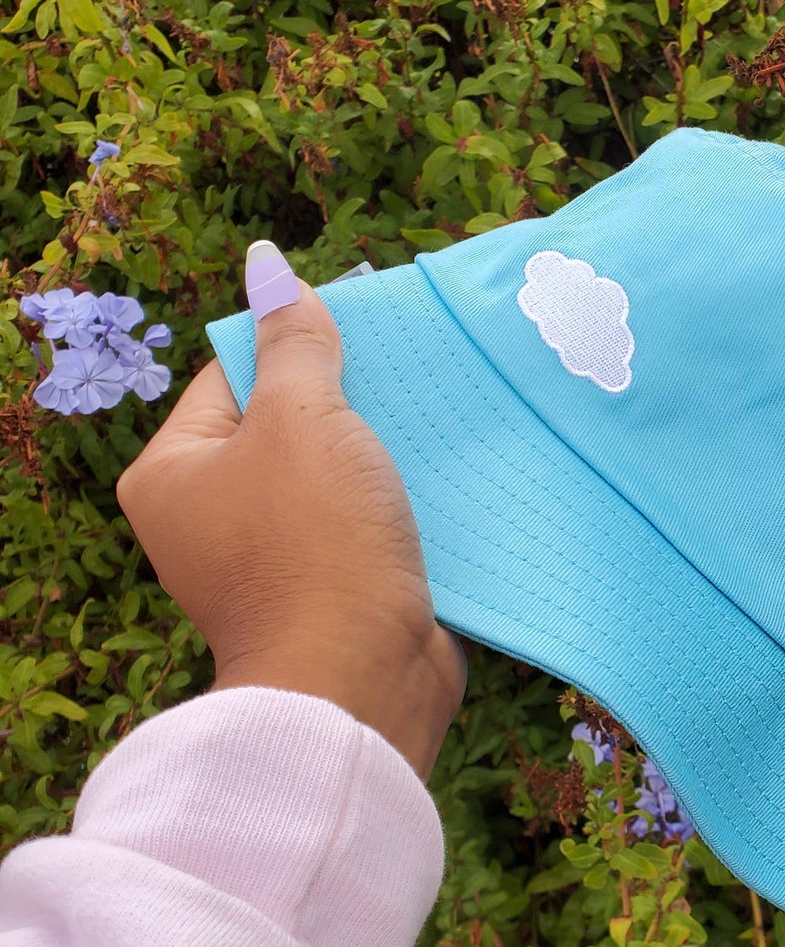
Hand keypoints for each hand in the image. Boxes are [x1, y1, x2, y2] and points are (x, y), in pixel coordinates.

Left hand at [118, 265, 465, 777]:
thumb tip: (267, 263)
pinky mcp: (332, 592)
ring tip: (440, 422)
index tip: (366, 334)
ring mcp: (272, 561)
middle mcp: (210, 520)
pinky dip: (403, 506)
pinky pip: (367, 526)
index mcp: (172, 474)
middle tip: (413, 374)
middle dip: (352, 402)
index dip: (298, 346)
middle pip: (288, 425)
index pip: (232, 374)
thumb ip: (294, 340)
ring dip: (386, 455)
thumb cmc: (314, 543)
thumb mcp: (302, 419)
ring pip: (337, 477)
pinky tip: (450, 480)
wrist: (361, 683)